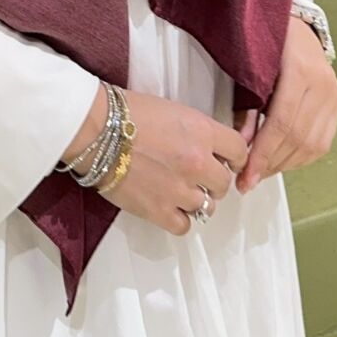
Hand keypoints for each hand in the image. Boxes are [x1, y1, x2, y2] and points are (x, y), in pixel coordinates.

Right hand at [94, 88, 251, 234]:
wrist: (96, 129)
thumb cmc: (128, 112)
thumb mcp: (174, 111)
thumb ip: (198, 132)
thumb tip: (210, 150)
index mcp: (202, 132)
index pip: (239, 151)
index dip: (233, 157)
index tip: (226, 161)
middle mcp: (197, 162)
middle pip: (224, 183)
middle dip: (213, 180)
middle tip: (197, 176)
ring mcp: (179, 189)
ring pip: (207, 207)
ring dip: (196, 199)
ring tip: (178, 190)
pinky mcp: (159, 211)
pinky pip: (184, 225)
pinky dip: (178, 218)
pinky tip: (167, 206)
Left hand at [234, 16, 336, 190]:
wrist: (295, 24)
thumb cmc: (268, 41)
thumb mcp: (251, 67)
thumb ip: (247, 106)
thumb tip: (242, 145)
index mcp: (299, 69)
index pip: (281, 123)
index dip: (262, 154)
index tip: (245, 175)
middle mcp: (322, 84)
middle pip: (297, 138)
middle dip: (270, 165)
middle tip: (247, 180)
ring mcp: (333, 94)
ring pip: (311, 145)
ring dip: (284, 165)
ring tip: (260, 173)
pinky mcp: (336, 104)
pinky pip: (322, 143)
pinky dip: (300, 158)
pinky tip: (281, 162)